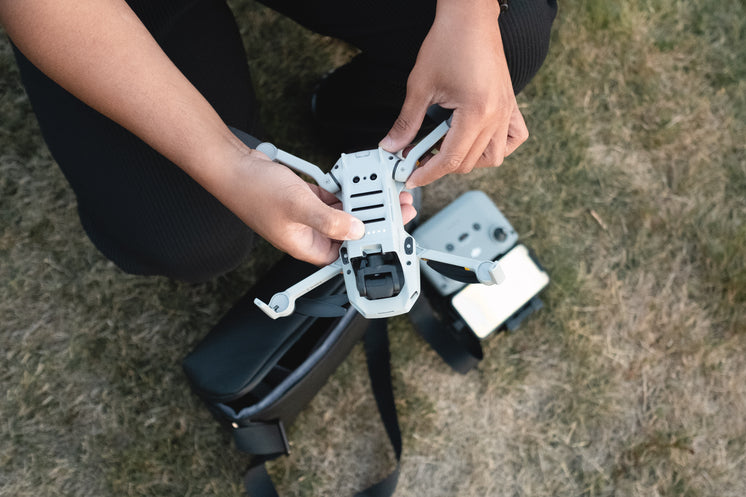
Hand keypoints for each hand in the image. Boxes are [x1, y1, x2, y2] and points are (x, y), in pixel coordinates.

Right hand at [225, 150, 415, 265]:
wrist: (232, 166)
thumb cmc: (253, 191)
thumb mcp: (299, 206)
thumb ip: (330, 220)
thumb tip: (357, 229)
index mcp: (305, 245)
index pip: (343, 254)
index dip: (366, 247)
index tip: (387, 236)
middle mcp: (307, 233)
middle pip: (347, 232)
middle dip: (372, 221)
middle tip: (395, 209)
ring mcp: (306, 215)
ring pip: (341, 213)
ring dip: (360, 203)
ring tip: (383, 193)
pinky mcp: (304, 198)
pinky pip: (330, 198)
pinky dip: (342, 190)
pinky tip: (354, 181)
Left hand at [379, 0, 528, 187]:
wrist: (469, 18)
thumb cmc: (448, 44)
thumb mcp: (420, 86)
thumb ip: (407, 122)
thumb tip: (392, 146)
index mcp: (476, 112)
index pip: (451, 158)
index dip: (428, 172)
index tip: (412, 176)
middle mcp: (497, 115)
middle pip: (469, 162)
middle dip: (441, 165)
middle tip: (418, 156)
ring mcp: (507, 111)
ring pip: (493, 157)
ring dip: (468, 159)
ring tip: (445, 146)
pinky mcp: (511, 105)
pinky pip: (512, 139)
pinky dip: (496, 147)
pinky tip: (477, 139)